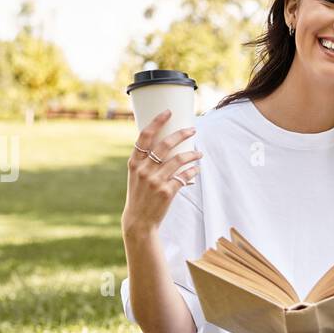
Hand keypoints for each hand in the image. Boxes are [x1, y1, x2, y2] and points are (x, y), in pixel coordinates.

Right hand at [121, 109, 201, 236]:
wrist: (139, 221)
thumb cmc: (139, 196)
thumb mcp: (136, 177)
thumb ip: (147, 162)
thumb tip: (167, 147)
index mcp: (134, 163)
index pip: (144, 136)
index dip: (157, 121)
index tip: (168, 112)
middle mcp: (144, 170)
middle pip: (165, 144)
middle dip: (181, 134)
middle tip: (193, 130)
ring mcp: (155, 181)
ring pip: (178, 160)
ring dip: (192, 154)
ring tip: (200, 153)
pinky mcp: (167, 192)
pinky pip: (184, 177)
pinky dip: (192, 171)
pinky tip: (197, 169)